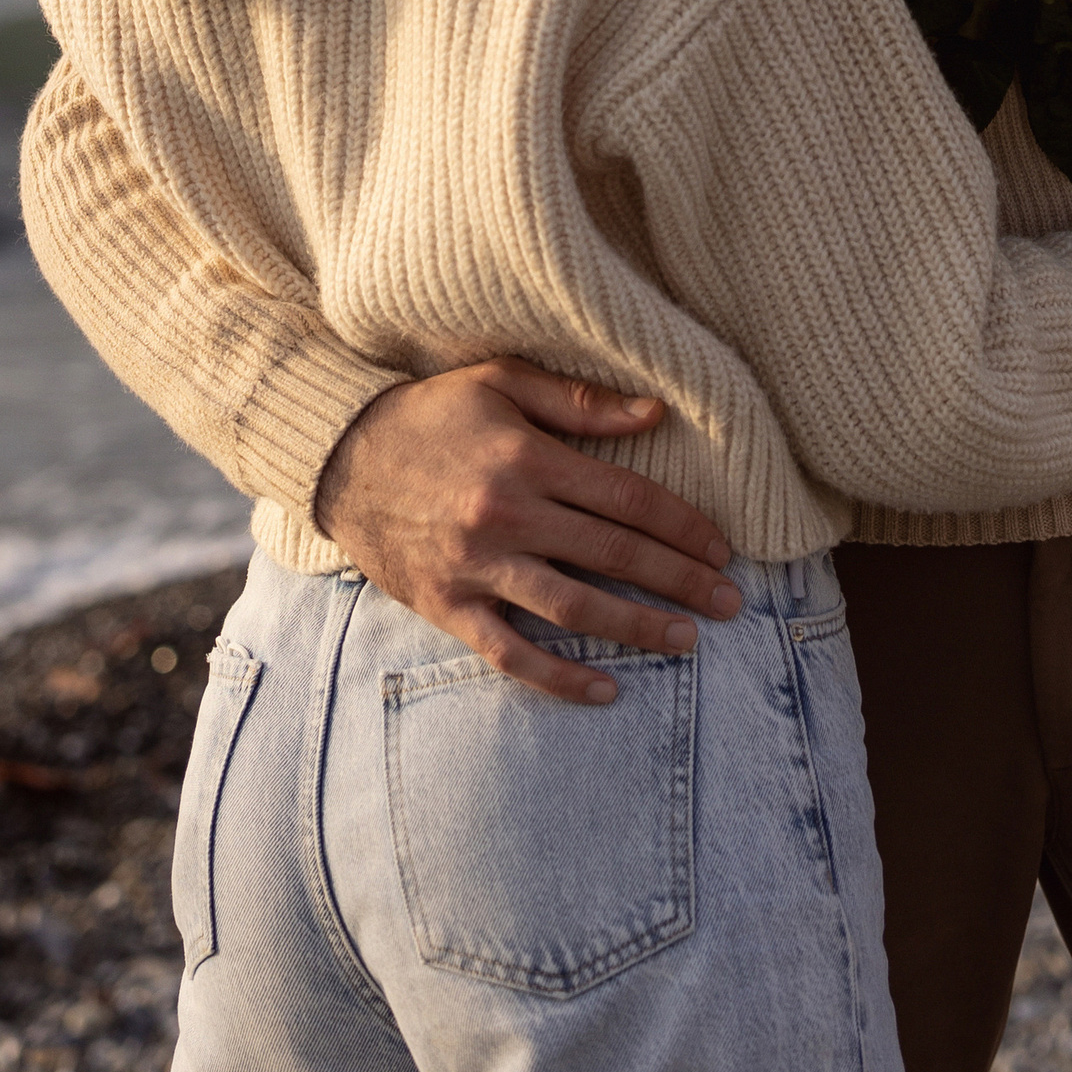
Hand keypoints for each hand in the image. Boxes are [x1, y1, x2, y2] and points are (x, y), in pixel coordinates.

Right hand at [313, 361, 741, 702]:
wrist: (340, 456)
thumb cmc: (432, 412)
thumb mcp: (502, 382)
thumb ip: (580, 401)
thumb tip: (655, 412)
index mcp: (527, 457)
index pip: (626, 497)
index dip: (681, 524)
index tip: (722, 546)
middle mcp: (506, 514)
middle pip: (612, 555)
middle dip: (679, 580)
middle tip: (730, 602)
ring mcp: (476, 566)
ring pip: (573, 607)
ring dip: (636, 628)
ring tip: (687, 642)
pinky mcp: (448, 606)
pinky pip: (510, 653)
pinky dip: (559, 676)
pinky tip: (606, 690)